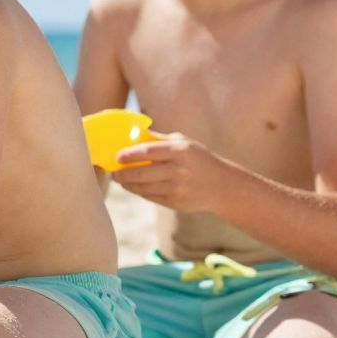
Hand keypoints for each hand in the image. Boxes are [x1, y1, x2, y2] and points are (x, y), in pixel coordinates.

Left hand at [112, 134, 235, 212]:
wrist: (223, 186)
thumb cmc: (199, 160)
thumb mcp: (185, 144)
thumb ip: (160, 140)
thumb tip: (132, 135)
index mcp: (180, 151)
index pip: (148, 152)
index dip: (129, 155)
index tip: (117, 157)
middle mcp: (179, 170)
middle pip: (142, 173)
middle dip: (123, 174)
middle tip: (113, 173)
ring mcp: (177, 188)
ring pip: (143, 188)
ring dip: (128, 184)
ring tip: (120, 180)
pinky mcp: (176, 202)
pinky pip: (151, 197)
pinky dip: (140, 192)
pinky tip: (134, 187)